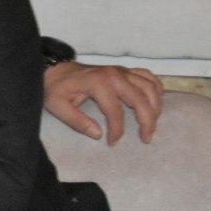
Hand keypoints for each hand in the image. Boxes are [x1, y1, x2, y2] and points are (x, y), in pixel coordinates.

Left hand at [43, 61, 163, 144]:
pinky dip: (155, 89)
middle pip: (140, 99)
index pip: (115, 111)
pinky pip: (148, 76)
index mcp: (97, 83)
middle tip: (146, 138)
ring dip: (155, 107)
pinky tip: (154, 103)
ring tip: (151, 125)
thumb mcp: (57, 106)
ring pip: (149, 87)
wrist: (54, 68)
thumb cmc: (56, 88)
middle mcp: (113, 75)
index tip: (112, 142)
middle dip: (147, 121)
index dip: (117, 130)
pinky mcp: (125, 70)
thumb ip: (76, 121)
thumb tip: (98, 134)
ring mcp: (121, 70)